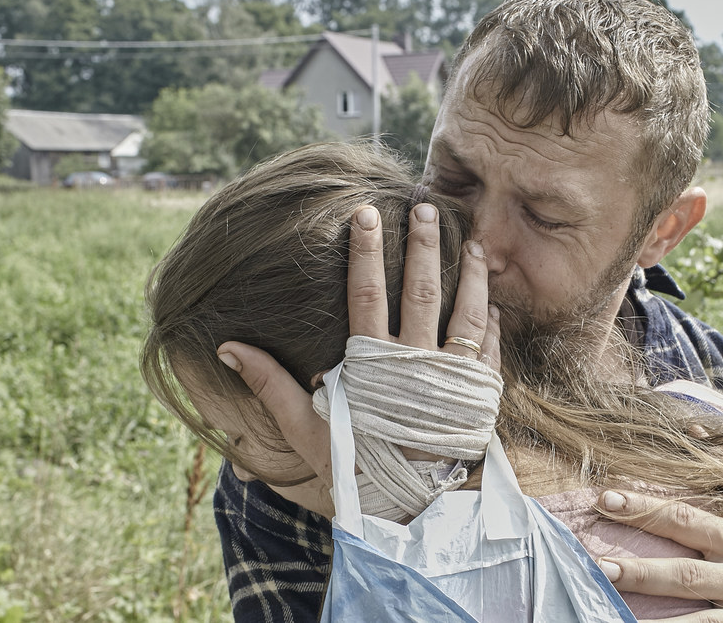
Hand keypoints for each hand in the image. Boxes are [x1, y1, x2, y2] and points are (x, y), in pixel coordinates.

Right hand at [216, 204, 498, 498]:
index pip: (367, 295)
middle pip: (422, 292)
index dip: (366, 253)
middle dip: (424, 246)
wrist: (407, 515)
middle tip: (427, 207)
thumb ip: (271, 385)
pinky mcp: (479, 397)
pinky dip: (492, 322)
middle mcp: (417, 366)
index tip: (366, 216)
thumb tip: (229, 346)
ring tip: (473, 243)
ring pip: (467, 314)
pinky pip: (491, 350)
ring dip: (470, 275)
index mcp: (373, 367)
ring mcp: (453, 380)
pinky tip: (492, 300)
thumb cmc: (352, 469)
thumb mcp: (306, 429)